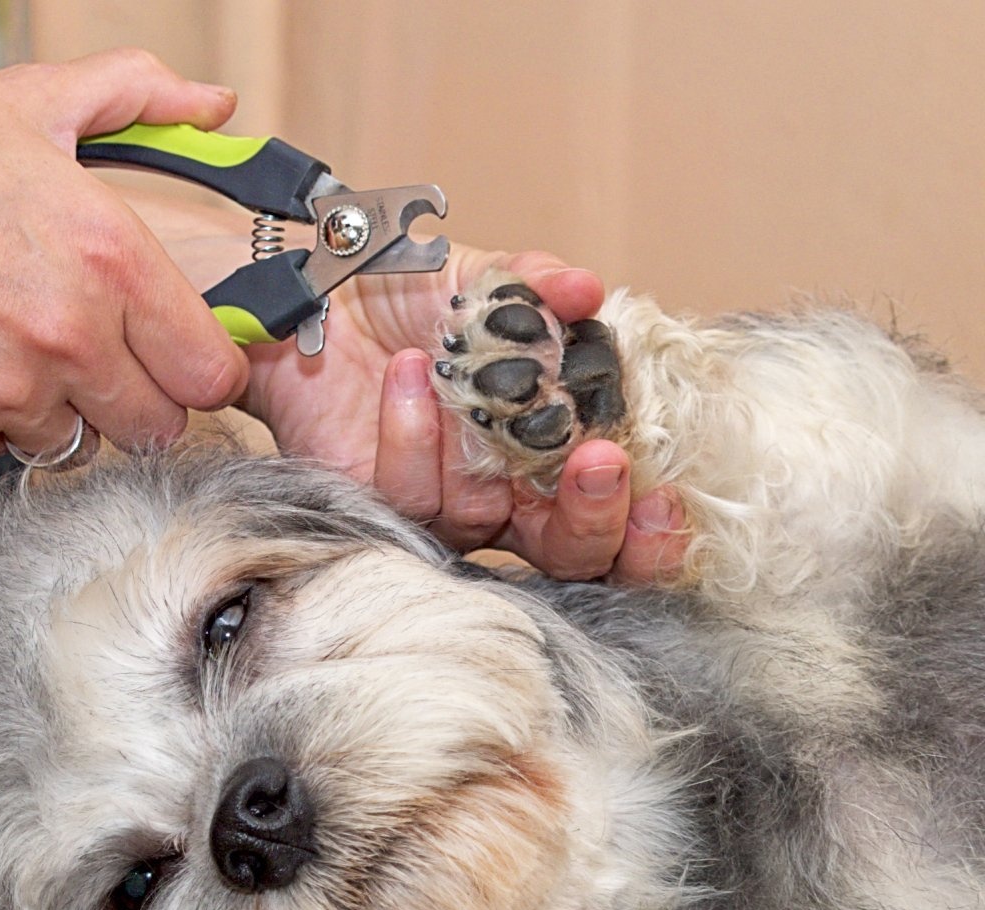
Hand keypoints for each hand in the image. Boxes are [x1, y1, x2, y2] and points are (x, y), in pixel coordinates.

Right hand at [0, 49, 247, 457]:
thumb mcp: (36, 104)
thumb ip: (141, 101)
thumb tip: (210, 109)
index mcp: (108, 261)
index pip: (211, 374)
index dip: (205, 368)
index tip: (189, 357)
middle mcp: (66, 336)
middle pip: (159, 426)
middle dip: (144, 397)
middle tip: (112, 357)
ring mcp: (8, 390)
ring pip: (87, 444)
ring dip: (74, 411)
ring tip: (37, 353)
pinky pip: (14, 450)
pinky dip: (8, 421)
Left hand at [243, 248, 685, 582]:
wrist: (320, 291)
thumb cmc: (412, 295)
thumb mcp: (487, 280)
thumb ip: (540, 288)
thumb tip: (587, 288)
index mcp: (557, 446)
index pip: (620, 509)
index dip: (649, 524)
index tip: (664, 495)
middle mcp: (509, 492)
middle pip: (570, 553)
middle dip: (595, 520)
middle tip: (601, 464)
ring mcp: (447, 506)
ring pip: (486, 528)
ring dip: (492, 464)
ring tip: (479, 386)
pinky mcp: (385, 507)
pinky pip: (412, 496)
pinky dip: (413, 437)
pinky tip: (408, 376)